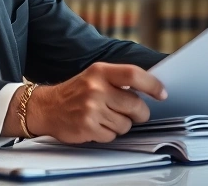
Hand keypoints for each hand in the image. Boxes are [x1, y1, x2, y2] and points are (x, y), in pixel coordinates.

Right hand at [6, 63, 166, 143]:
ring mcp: (91, 109)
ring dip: (121, 124)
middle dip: (139, 113)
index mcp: (99, 71)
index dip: (152, 85)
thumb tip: (150, 89)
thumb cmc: (75, 92)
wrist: (46, 107)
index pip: (133, 75)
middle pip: (135, 105)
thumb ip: (119, 80)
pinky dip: (108, 133)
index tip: (162, 93)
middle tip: (134, 113)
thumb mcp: (94, 76)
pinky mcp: (87, 127)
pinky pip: (112, 135)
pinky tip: (96, 125)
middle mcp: (96, 89)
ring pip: (126, 124)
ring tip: (106, 117)